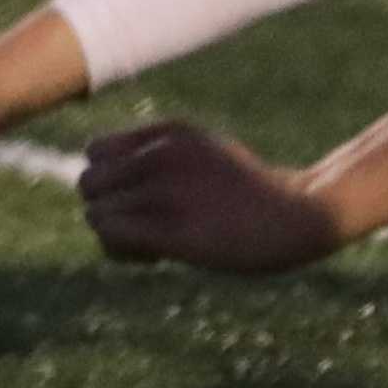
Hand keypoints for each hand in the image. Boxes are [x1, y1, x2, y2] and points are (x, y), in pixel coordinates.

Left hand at [79, 120, 348, 272]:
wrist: (298, 214)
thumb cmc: (249, 192)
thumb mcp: (202, 154)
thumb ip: (157, 159)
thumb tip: (99, 187)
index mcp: (170, 131)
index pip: (96, 151)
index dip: (109, 180)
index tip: (140, 199)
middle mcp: (162, 154)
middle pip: (89, 183)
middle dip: (107, 209)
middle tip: (143, 227)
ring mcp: (167, 191)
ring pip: (95, 214)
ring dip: (116, 236)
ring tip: (154, 244)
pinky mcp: (173, 230)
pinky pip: (112, 237)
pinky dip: (125, 252)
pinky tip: (160, 256)